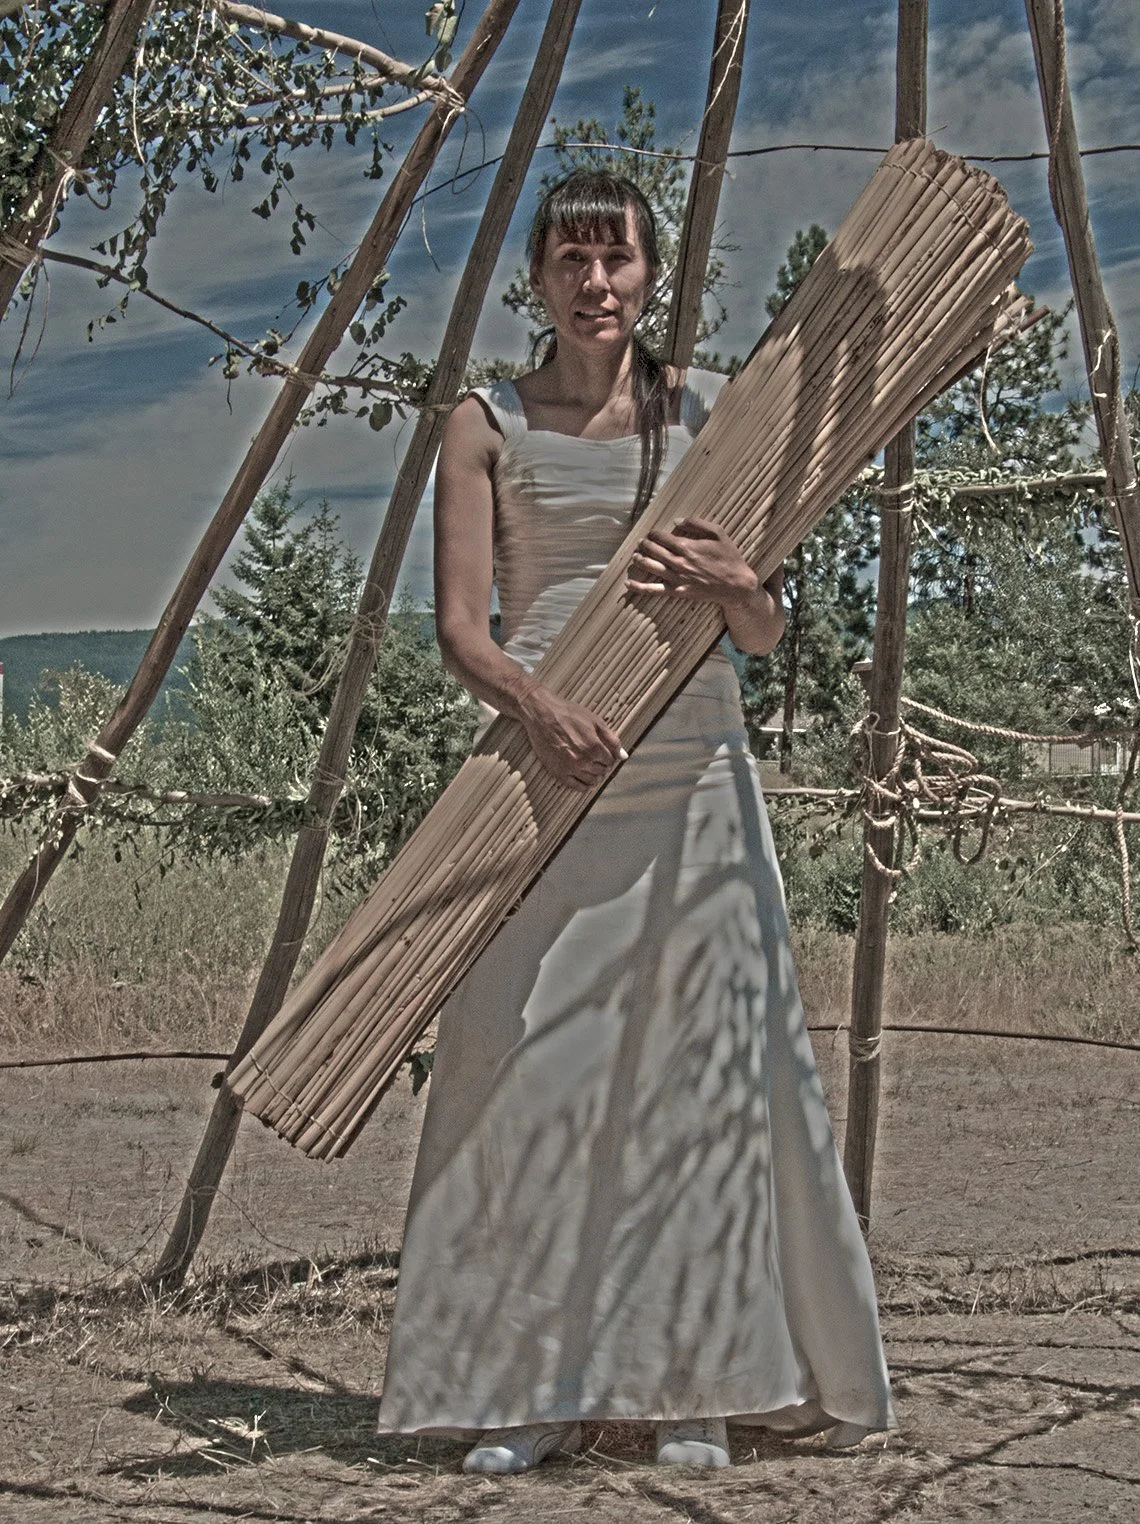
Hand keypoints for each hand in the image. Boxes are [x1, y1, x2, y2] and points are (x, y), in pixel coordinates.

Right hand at [518, 686, 625, 791]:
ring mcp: (570, 768)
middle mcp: (584, 760)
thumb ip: (612, 740)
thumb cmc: (568, 714)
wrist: (541, 714)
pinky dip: (584, 786)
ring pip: (591, 780)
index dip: (609, 757)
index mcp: (595, 747)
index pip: (610, 761)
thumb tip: (624, 756)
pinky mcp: (558, 772)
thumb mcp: (595, 721)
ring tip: (592, 768)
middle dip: (602, 765)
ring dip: (595, 776)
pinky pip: (577, 786)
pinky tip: (586, 780)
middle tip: (597, 759)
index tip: (605, 753)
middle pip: (602, 771)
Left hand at [626, 517, 758, 608]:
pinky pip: (653, 590)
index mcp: (687, 546)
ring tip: (636, 556)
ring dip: (640, 560)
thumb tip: (677, 520)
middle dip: (644, 544)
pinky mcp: (677, 592)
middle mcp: (679, 562)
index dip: (654, 533)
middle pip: (653, 550)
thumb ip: (697, 523)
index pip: (661, 537)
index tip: (652, 533)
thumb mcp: (718, 533)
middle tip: (642, 542)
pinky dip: (639, 587)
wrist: (736, 585)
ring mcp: (676, 578)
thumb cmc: (729, 557)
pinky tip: (628, 583)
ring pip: (650, 566)